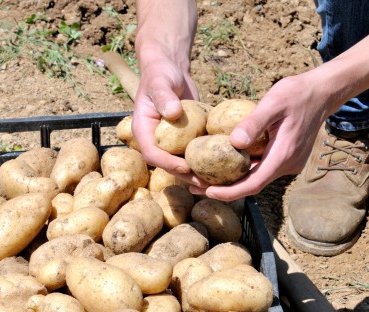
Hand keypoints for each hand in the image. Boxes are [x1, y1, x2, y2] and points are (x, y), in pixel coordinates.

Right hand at [131, 59, 206, 186]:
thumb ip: (163, 96)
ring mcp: (171, 142)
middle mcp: (156, 141)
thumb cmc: (161, 73)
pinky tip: (224, 167)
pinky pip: (194, 153)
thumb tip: (173, 113)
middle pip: (169, 165)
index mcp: (144, 131)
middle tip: (205, 183)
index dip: (168, 164)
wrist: (171, 70)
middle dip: (187, 175)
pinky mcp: (185, 139)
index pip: (153, 154)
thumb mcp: (160, 82)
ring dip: (198, 173)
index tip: (186, 167)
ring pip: (183, 163)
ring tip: (217, 181)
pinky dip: (207, 161)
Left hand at [189, 69, 330, 200]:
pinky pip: (261, 168)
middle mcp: (286, 165)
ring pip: (256, 177)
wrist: (323, 92)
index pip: (253, 183)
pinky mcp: (286, 157)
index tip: (207, 192)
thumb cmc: (297, 93)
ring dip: (232, 180)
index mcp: (283, 155)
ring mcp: (288, 163)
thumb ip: (254, 122)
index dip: (230, 192)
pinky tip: (223, 163)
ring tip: (202, 177)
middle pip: (252, 184)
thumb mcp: (274, 102)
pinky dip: (242, 169)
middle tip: (194, 186)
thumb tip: (233, 143)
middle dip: (224, 189)